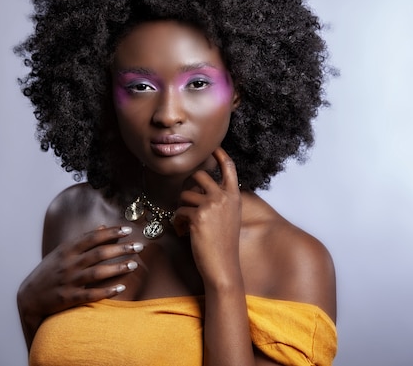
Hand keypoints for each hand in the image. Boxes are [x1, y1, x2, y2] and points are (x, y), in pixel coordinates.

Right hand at [17, 225, 142, 346]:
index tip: (128, 230)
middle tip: (139, 246)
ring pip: (97, 273)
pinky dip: (106, 291)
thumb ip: (82, 241)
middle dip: (121, 249)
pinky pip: (90, 294)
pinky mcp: (68, 298)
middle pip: (99, 253)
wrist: (29, 297)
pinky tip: (120, 288)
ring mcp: (68, 281)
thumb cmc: (49, 272)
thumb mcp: (62, 253)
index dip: (111, 233)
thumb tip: (102, 227)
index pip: (92, 238)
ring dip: (117, 268)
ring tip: (134, 264)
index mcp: (67, 250)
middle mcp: (68, 264)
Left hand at [174, 147, 242, 286]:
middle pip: (200, 175)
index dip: (220, 154)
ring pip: (186, 194)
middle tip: (187, 201)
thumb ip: (220, 199)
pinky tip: (183, 233)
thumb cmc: (223, 243)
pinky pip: (179, 211)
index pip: (228, 167)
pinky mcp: (198, 217)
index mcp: (234, 196)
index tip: (213, 147)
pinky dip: (177, 222)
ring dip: (182, 208)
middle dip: (189, 186)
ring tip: (186, 224)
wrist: (223, 266)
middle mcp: (224, 197)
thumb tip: (200, 188)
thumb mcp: (228, 216)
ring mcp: (211, 205)